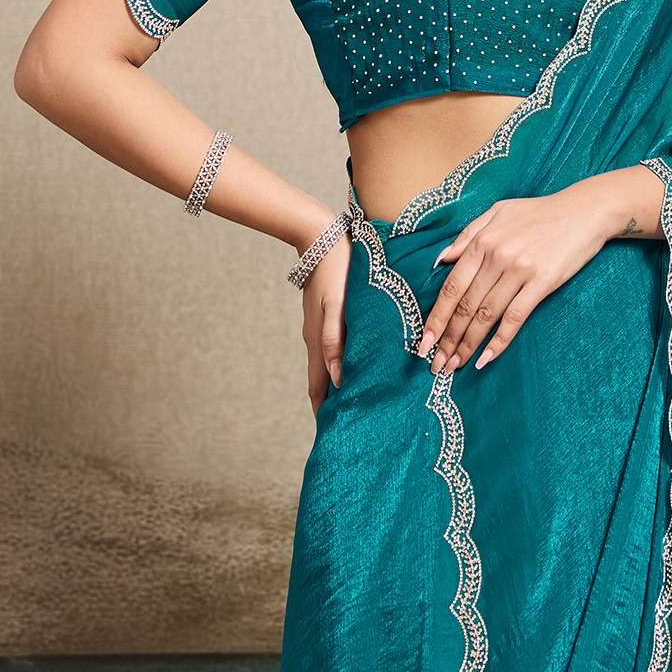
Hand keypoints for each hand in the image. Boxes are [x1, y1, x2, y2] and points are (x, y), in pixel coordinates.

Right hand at [299, 225, 351, 413]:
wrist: (321, 237)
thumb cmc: (335, 270)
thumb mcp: (336, 306)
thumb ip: (336, 341)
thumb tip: (340, 380)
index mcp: (318, 341)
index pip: (318, 388)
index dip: (323, 411)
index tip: (331, 434)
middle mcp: (316, 338)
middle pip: (322, 380)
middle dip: (332, 403)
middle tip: (347, 424)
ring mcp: (320, 327)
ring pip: (328, 364)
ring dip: (337, 384)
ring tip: (354, 401)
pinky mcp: (326, 315)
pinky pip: (332, 347)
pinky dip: (340, 364)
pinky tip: (354, 363)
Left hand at [416, 185, 613, 374]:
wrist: (584, 211)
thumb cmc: (540, 213)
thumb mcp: (498, 212)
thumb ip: (468, 234)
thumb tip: (442, 259)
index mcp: (482, 241)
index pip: (451, 287)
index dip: (436, 318)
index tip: (423, 342)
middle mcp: (497, 257)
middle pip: (465, 306)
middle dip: (447, 339)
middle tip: (435, 364)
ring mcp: (519, 271)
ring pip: (486, 315)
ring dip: (467, 344)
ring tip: (454, 365)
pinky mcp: (542, 282)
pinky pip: (516, 317)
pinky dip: (499, 341)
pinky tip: (486, 358)